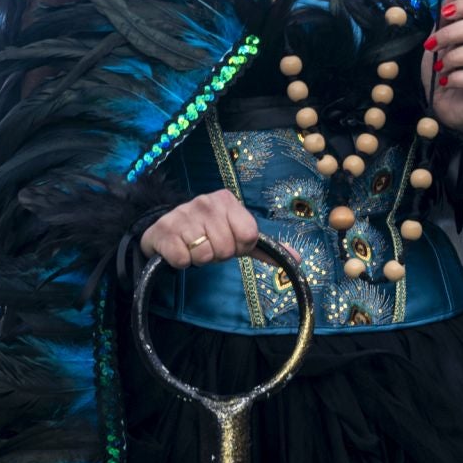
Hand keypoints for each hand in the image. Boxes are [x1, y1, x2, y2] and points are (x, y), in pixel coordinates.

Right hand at [139, 189, 261, 268]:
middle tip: (208, 246)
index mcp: (227, 201)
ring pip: (205, 256)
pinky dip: (181, 262)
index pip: (249, 235)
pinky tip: (179, 249)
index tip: (230, 242)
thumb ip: (264, 247)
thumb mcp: (236, 234)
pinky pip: (183, 260)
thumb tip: (297, 259)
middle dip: (219, 255)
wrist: (166, 227)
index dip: (240, 247)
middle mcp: (205, 203)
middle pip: (227, 249)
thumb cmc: (207, 232)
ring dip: (199, 259)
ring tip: (193, 247)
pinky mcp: (165, 231)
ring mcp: (183, 215)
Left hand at [423, 0, 462, 132]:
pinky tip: (446, 82)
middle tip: (432, 46)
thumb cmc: (441, 73)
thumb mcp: (437, 44)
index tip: (444, 13)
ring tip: (440, 68)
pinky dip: (457, 78)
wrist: (440, 106)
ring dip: (453, 58)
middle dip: (450, 34)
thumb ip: (444, 22)